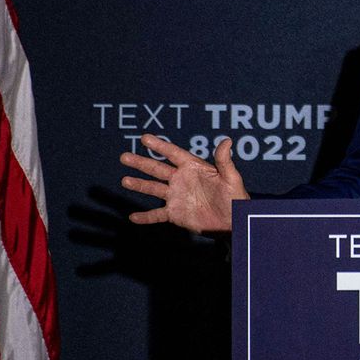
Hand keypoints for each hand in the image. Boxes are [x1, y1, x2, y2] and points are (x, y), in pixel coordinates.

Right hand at [120, 134, 249, 232]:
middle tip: (124, 156)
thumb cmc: (235, 197)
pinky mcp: (175, 214)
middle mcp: (181, 180)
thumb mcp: (231, 178)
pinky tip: (133, 217)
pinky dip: (145, 217)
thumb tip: (227, 140)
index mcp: (194, 168)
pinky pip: (157, 215)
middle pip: (157, 169)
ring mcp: (176, 197)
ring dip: (139, 185)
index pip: (174, 154)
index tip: (145, 138)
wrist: (233, 221)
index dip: (160, 146)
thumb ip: (224, 161)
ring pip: (153, 189)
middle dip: (141, 163)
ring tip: (124, 180)